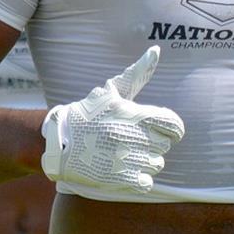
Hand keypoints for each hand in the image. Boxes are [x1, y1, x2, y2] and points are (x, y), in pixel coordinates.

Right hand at [40, 46, 184, 193]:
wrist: (58, 143)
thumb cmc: (89, 114)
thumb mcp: (112, 91)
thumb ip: (138, 73)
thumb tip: (156, 50)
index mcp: (134, 114)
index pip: (174, 125)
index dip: (169, 128)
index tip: (158, 128)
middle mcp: (133, 137)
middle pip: (165, 145)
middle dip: (153, 143)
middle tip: (133, 140)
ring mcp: (126, 159)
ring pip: (156, 164)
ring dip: (145, 161)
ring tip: (126, 154)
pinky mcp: (118, 180)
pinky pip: (146, 183)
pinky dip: (139, 179)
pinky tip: (124, 170)